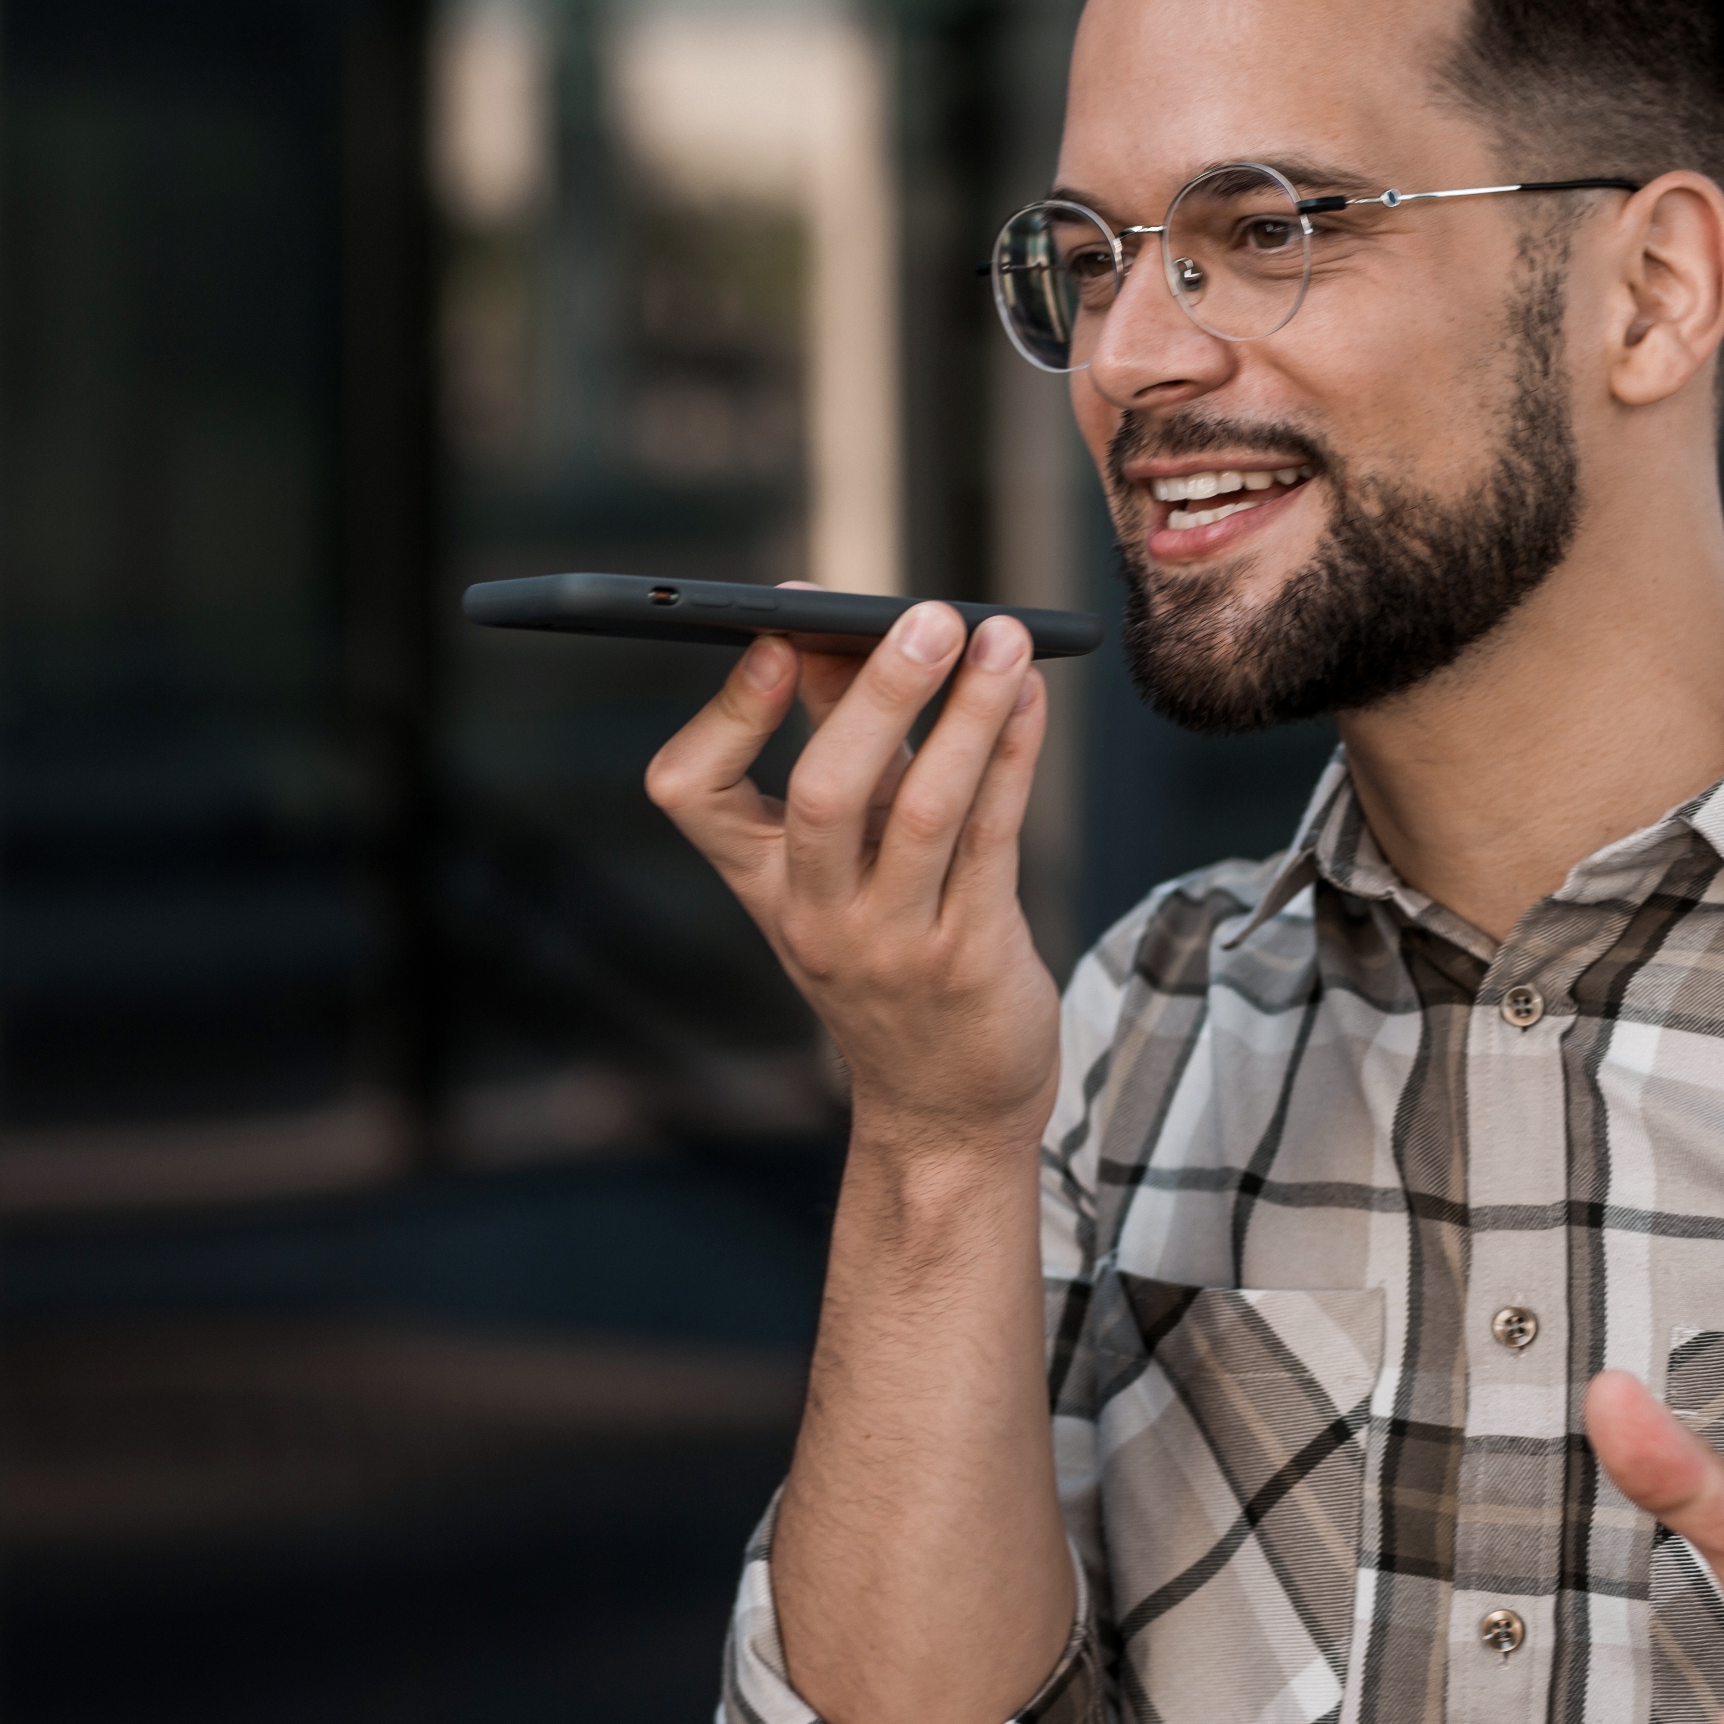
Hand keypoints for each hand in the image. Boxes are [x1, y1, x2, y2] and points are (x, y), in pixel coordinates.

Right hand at [645, 600, 1059, 1151]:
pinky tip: (1031, 700)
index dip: (726, 714)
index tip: (771, 640)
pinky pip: (993, 840)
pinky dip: (1013, 758)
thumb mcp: (847, 863)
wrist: (946, 1107)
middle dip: (877, 694)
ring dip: (968, 713)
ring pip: (925, 811)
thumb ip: (847, 751)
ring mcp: (892, 945)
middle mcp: (814, 916)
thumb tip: (837, 632)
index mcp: (761, 883)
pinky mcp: (970, 960)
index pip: (692, 793)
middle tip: (925, 616)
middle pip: (824, 793)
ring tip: (1002, 637)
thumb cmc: (896, 958)